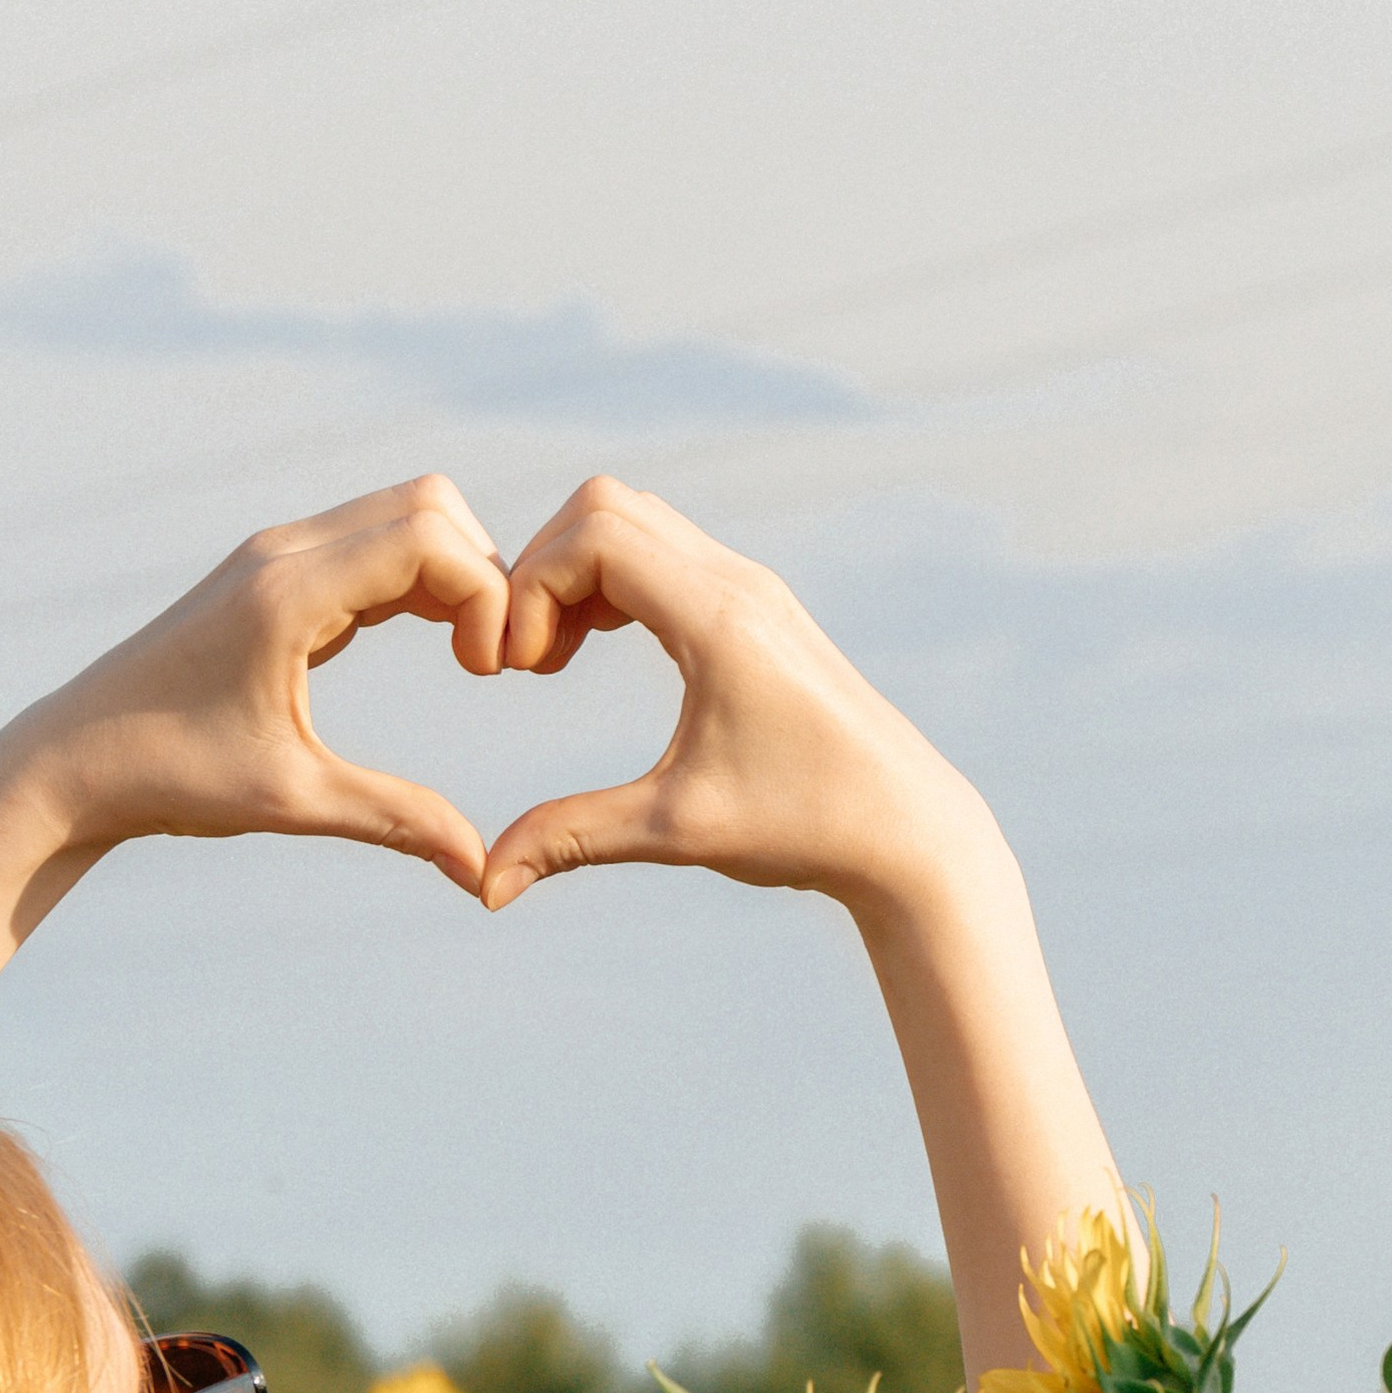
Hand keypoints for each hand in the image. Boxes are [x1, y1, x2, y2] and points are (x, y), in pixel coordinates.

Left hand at [12, 474, 508, 895]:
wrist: (71, 759)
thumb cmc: (169, 777)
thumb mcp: (290, 801)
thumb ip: (394, 819)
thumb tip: (481, 871)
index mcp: (286, 593)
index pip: (429, 538)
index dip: (487, 597)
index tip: (489, 674)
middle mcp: (282, 552)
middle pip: (429, 505)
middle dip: (482, 574)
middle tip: (489, 662)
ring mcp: (275, 555)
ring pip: (404, 515)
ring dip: (453, 574)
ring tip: (472, 657)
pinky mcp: (272, 574)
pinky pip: (370, 544)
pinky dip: (418, 581)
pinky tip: (435, 643)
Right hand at [481, 478, 994, 917]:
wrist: (905, 829)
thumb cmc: (803, 826)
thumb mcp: (675, 832)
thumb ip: (571, 838)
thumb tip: (486, 885)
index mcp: (718, 619)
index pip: (594, 537)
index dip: (531, 589)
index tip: (519, 672)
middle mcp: (736, 583)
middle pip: (603, 507)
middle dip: (541, 572)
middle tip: (526, 661)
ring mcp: (750, 588)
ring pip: (632, 522)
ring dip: (574, 575)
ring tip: (552, 660)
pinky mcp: (755, 607)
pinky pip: (661, 554)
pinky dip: (610, 584)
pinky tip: (594, 651)